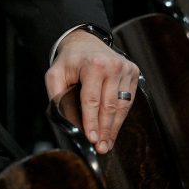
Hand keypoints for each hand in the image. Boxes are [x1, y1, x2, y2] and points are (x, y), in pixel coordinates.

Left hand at [45, 29, 139, 153]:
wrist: (84, 41)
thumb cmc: (69, 60)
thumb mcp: (55, 74)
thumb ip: (57, 95)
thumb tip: (67, 120)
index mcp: (93, 65)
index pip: (92, 100)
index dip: (91, 121)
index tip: (91, 139)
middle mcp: (113, 66)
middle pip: (110, 106)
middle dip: (105, 129)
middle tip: (101, 148)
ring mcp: (126, 69)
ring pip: (122, 105)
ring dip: (115, 127)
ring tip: (108, 143)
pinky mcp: (133, 72)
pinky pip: (129, 100)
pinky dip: (121, 116)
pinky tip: (114, 128)